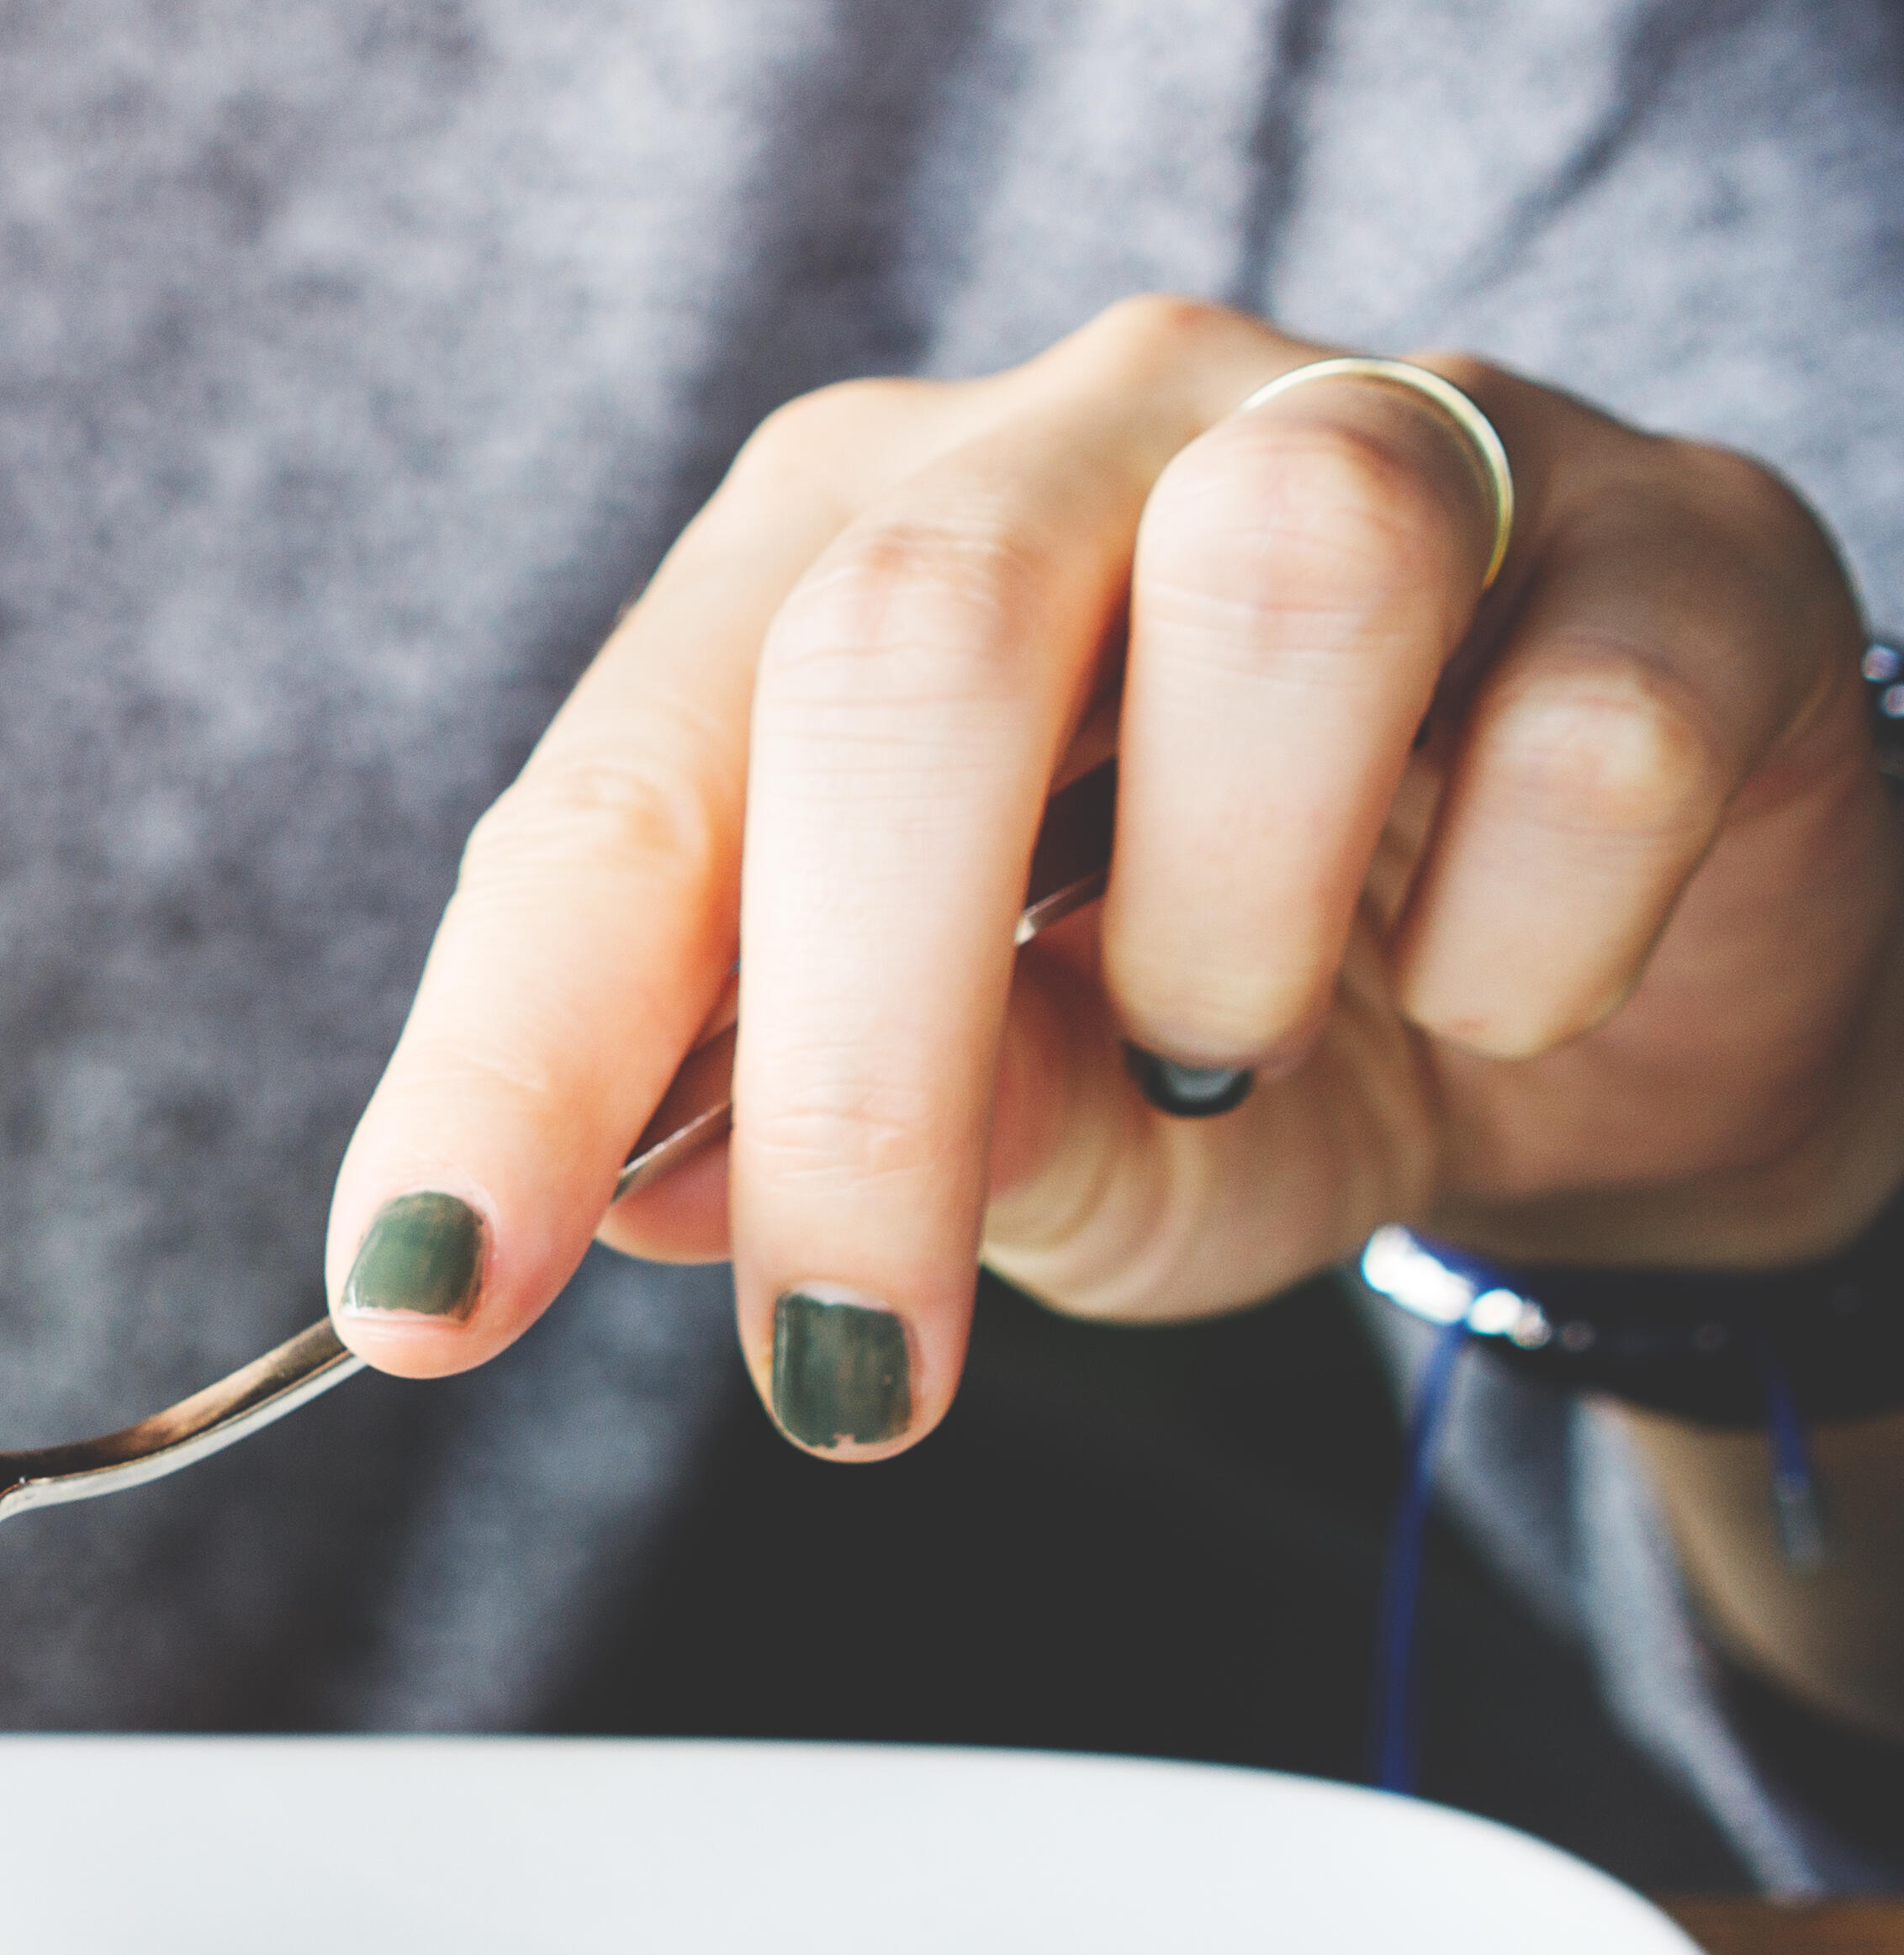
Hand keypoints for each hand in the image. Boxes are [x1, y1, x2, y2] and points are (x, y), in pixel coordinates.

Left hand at [322, 294, 1900, 1457]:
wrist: (1596, 1012)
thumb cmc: (1231, 1040)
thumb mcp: (1002, 1141)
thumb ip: (828, 1136)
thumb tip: (663, 1189)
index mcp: (838, 558)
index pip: (618, 791)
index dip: (513, 1053)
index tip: (432, 1295)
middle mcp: (1084, 439)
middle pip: (905, 649)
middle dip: (852, 1054)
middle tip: (847, 1359)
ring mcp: (1399, 440)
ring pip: (1277, 581)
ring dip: (1223, 925)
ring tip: (1232, 1049)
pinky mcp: (1678, 543)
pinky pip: (1588, 727)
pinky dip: (1519, 949)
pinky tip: (1487, 991)